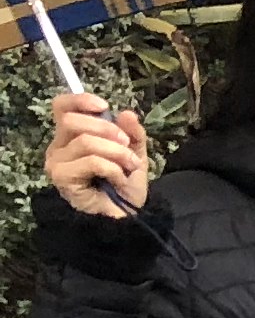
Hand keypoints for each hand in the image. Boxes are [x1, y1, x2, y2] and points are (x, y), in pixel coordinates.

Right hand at [42, 92, 148, 217]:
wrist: (126, 217)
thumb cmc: (124, 185)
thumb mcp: (134, 153)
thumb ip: (132, 133)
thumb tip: (127, 113)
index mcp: (71, 136)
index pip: (62, 106)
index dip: (80, 100)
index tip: (104, 106)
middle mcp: (58, 147)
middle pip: (72, 121)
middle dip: (106, 129)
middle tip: (127, 144)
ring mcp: (57, 163)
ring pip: (86, 141)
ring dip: (116, 152)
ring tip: (130, 166)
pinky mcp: (62, 178)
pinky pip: (91, 161)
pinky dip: (113, 168)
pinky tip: (119, 180)